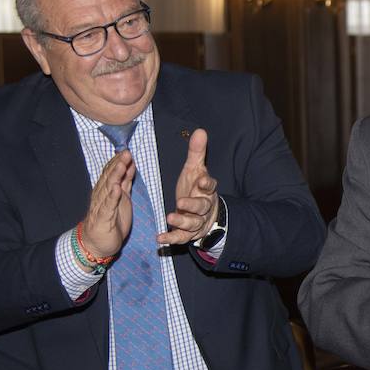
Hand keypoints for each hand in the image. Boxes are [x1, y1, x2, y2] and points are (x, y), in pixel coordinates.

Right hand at [79, 149, 134, 261]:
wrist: (96, 244)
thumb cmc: (110, 221)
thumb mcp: (121, 198)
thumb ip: (124, 182)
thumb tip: (129, 165)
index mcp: (107, 191)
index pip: (111, 173)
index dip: (118, 161)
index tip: (126, 150)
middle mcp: (102, 196)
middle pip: (110, 177)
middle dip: (118, 164)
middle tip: (126, 152)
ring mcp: (102, 207)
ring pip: (108, 189)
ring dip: (115, 176)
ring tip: (122, 164)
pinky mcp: (103, 219)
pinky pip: (108, 207)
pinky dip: (112, 197)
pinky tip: (116, 189)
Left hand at [160, 128, 217, 244]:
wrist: (206, 214)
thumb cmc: (196, 188)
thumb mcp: (195, 169)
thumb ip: (197, 152)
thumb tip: (200, 130)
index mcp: (206, 189)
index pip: (210, 185)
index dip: (206, 183)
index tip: (201, 180)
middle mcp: (204, 206)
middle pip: (201, 206)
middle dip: (192, 205)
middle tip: (181, 202)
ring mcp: (197, 221)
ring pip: (192, 223)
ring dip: (182, 221)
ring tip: (170, 218)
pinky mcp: (188, 233)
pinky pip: (180, 237)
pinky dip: (171, 239)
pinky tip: (159, 239)